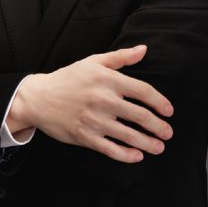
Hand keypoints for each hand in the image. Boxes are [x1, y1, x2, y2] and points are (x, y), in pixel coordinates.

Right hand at [13, 45, 173, 162]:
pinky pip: (111, 149)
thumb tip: (143, 50)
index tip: (169, 111)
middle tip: (168, 133)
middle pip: (140, 116)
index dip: (160, 102)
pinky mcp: (85, 136)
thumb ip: (121, 57)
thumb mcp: (93, 62)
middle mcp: (104, 99)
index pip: (143, 91)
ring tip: (159, 147)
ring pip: (129, 135)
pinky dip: (126, 155)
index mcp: (108, 79)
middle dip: (158, 126)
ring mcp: (94, 120)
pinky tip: (137, 156)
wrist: (38, 97)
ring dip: (148, 143)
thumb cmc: (68, 78)